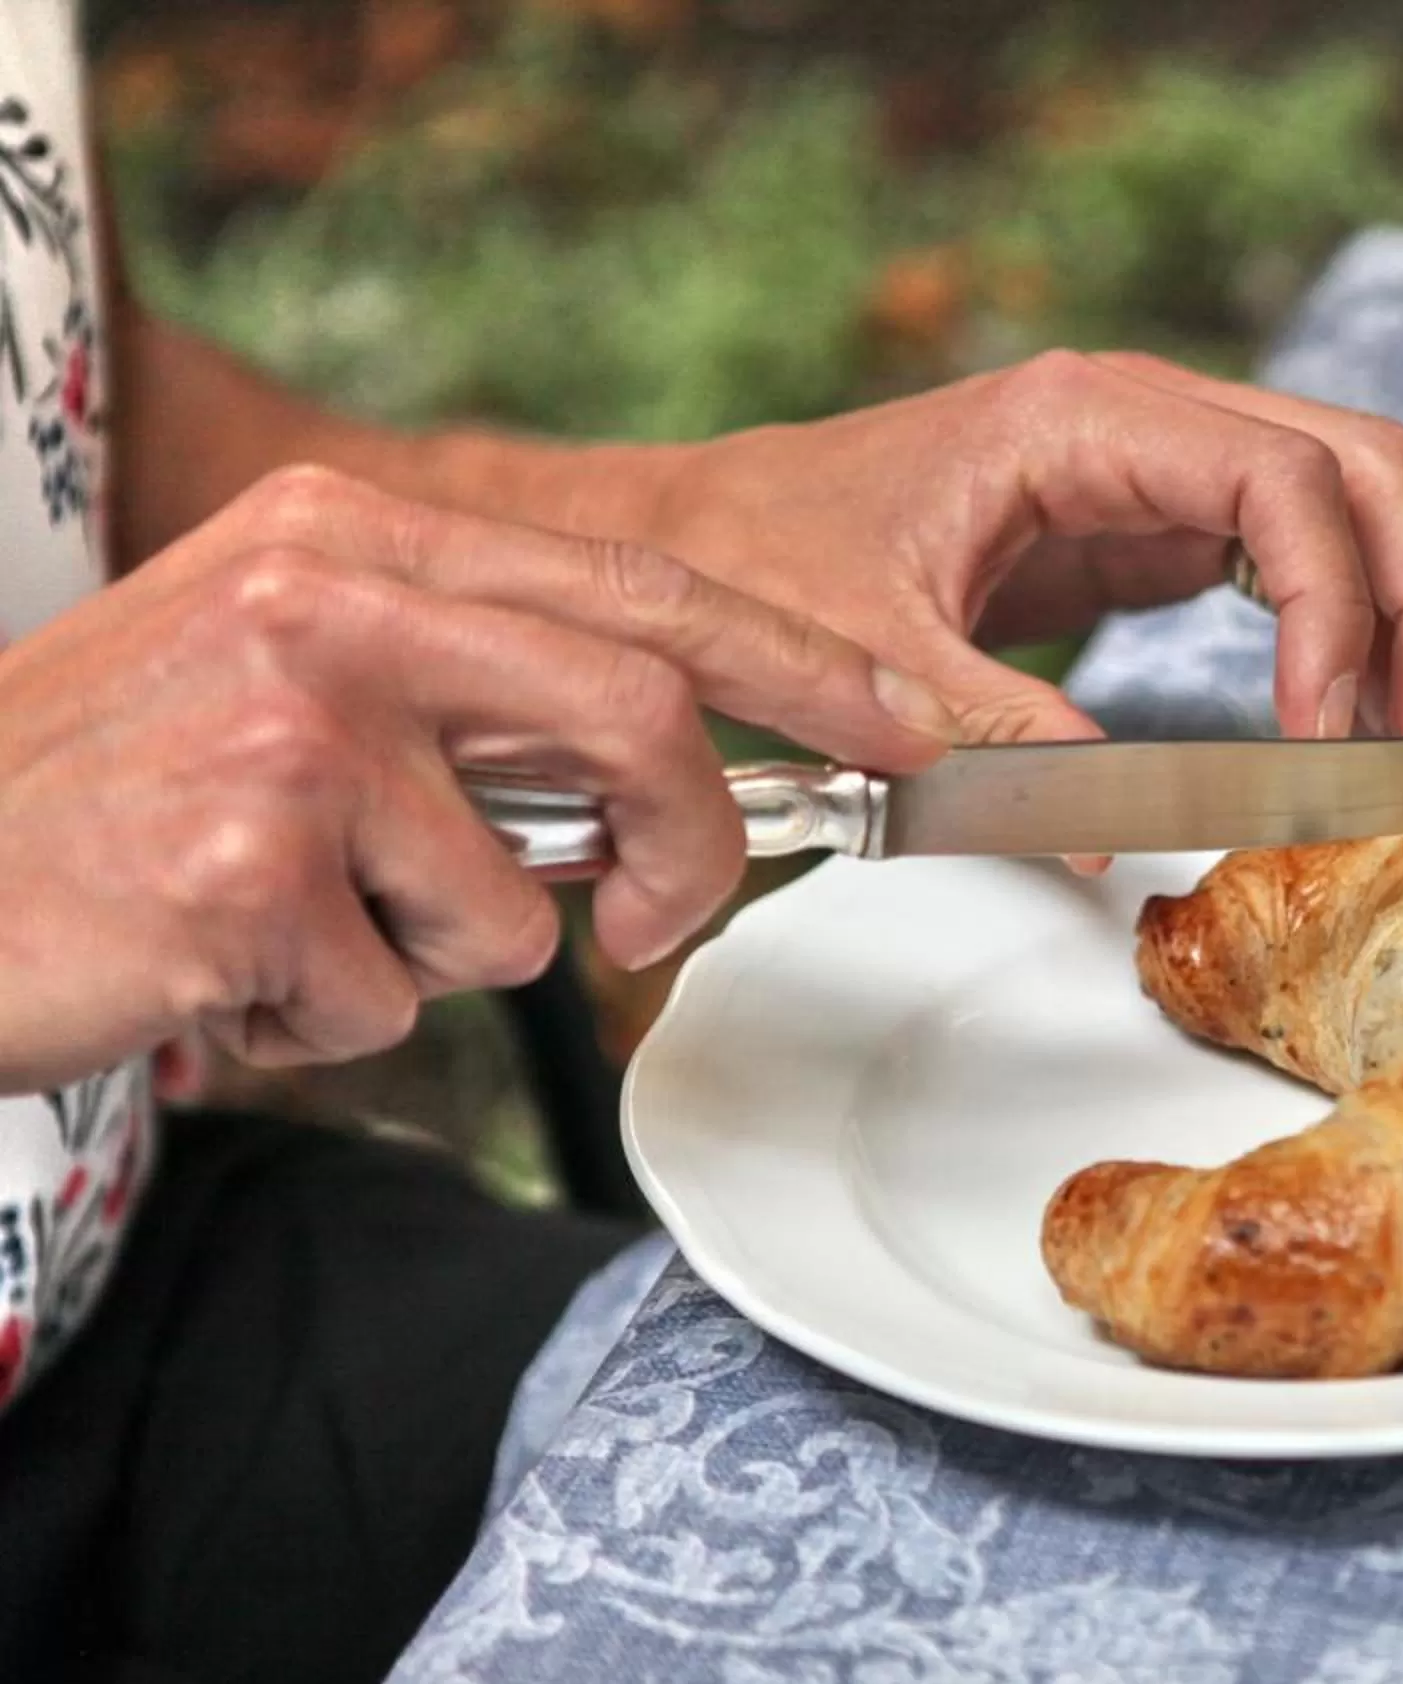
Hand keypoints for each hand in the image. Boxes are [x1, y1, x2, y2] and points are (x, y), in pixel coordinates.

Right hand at [0, 464, 946, 1091]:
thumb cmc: (98, 804)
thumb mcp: (277, 680)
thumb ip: (464, 695)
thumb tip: (651, 780)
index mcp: (349, 538)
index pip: (637, 582)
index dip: (793, 662)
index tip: (899, 722)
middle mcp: (326, 602)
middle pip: (639, 720)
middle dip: (688, 848)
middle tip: (648, 919)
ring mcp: (286, 728)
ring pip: (515, 905)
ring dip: (422, 960)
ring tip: (279, 927)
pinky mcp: (248, 862)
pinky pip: (397, 999)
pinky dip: (321, 1022)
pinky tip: (211, 972)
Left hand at [636, 349, 1402, 744]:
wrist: (699, 536)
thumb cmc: (760, 557)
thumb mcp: (868, 654)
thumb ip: (994, 734)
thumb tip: (1104, 837)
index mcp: (1082, 415)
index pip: (1282, 478)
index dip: (1335, 604)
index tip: (1327, 727)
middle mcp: (1143, 416)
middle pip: (1365, 463)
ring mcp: (1163, 462)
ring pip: (1356, 497)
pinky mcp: (1160, 521)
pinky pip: (1300, 553)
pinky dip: (1349, 628)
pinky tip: (1350, 718)